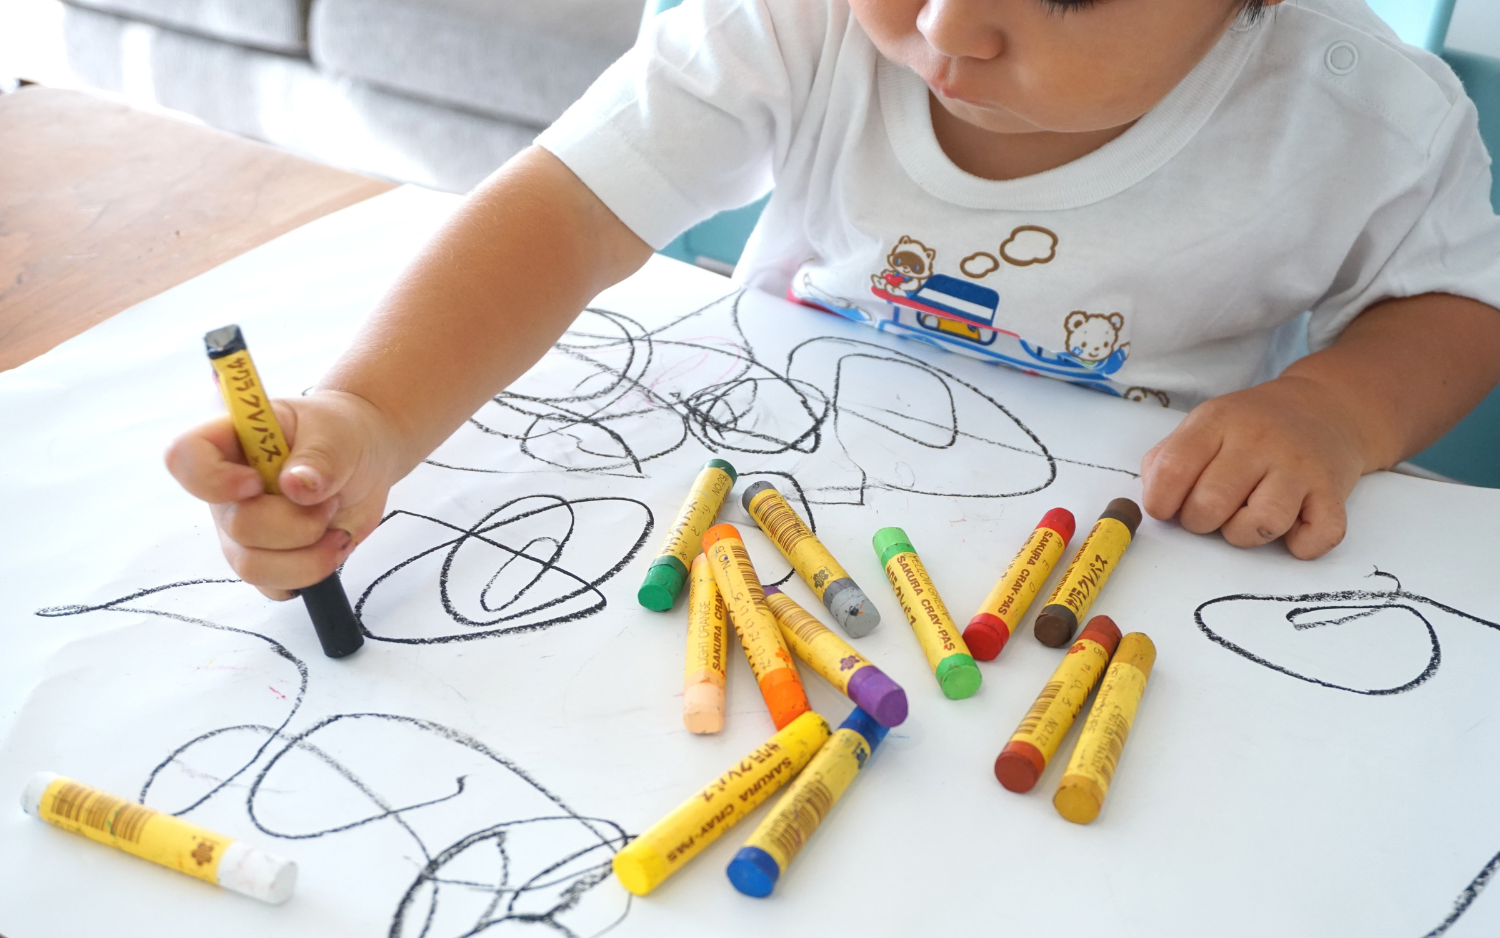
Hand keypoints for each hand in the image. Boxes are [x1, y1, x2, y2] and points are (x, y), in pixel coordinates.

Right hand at [164, 390, 401, 598]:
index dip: (214, 479)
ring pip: (252, 566)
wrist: (366, 461)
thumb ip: (319, 459)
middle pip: (237, 525)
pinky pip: (273, 586)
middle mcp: (227, 491)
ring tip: (335, 524)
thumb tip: (297, 486)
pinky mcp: (267, 559)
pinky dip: (312, 572)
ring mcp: (242, 529)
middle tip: (329, 500)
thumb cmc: (340, 435)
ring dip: (308, 554)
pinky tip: (333, 542)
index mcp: (231, 443)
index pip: (184, 457)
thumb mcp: (338, 434)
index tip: (258, 482)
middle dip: (297, 522)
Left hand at [1140, 375, 1368, 558]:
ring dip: (1245, 535)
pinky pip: (1317, 537)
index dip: (1160, 502)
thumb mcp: (1204, 425)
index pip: (1172, 470)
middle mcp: (1259, 440)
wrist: (1326, 406)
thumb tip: (1154, 500)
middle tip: (1209, 512)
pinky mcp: (1333, 491)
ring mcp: (1299, 466)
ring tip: (1247, 517)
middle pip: (1210, 505)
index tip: (1166, 508)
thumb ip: (1168, 459)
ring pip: (1261, 525)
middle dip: (1199, 522)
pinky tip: (1291, 526)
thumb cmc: (1252, 426)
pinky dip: (1301, 545)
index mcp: (1218, 422)